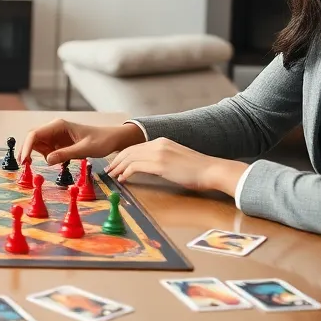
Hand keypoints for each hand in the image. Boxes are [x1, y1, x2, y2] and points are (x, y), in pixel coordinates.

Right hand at [21, 119, 144, 165]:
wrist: (111, 139)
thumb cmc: (101, 140)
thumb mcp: (85, 149)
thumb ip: (67, 154)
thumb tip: (48, 160)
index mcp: (59, 125)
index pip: (35, 134)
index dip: (27, 146)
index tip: (24, 160)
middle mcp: (54, 129)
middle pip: (32, 138)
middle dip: (26, 150)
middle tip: (24, 165)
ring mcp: (55, 136)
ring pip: (37, 144)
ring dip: (34, 154)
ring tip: (38, 165)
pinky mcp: (58, 144)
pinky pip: (46, 150)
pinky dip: (44, 157)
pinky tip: (53, 163)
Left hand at [106, 137, 246, 194]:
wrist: (212, 170)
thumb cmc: (198, 170)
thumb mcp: (177, 159)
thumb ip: (163, 159)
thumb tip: (152, 167)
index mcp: (162, 141)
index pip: (136, 147)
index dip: (124, 155)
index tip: (116, 163)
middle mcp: (158, 144)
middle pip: (130, 150)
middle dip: (117, 160)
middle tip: (109, 170)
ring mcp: (158, 153)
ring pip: (130, 157)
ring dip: (118, 167)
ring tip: (112, 175)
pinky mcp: (160, 164)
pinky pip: (136, 166)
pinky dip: (126, 172)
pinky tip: (123, 179)